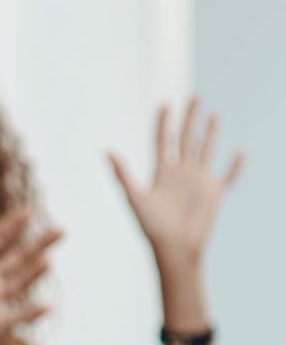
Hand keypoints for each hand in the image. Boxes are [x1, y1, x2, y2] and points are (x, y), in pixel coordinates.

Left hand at [0, 209, 60, 344]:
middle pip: (17, 257)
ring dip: (35, 272)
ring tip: (47, 259)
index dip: (11, 226)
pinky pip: (18, 315)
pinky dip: (32, 311)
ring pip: (21, 281)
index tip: (29, 211)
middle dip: (38, 244)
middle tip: (60, 229)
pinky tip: (46, 305)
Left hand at [110, 99, 242, 270]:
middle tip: (193, 97)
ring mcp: (198, 181)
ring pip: (205, 150)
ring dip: (209, 133)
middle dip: (188, 118)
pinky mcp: (214, 193)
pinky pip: (227, 176)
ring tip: (212, 114)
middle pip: (185, 138)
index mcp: (161, 171)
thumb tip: (106, 150)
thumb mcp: (134, 197)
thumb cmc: (151, 226)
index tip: (166, 103)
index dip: (164, 122)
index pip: (163, 140)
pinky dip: (234, 166)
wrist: (174, 247)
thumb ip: (122, 174)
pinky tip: (239, 153)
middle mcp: (180, 172)